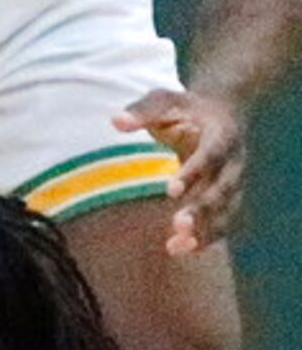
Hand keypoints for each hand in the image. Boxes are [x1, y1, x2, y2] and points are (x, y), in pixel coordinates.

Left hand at [114, 88, 246, 255]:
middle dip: (203, 208)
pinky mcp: (228, 198)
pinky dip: (205, 237)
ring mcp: (235, 182)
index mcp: (222, 134)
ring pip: (227, 210)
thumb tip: (116, 121)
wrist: (222, 112)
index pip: (212, 155)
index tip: (171, 190)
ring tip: (178, 246)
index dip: (195, 172)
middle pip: (223, 188)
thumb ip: (142, 110)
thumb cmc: (185, 107)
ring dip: (206, 230)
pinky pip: (223, 222)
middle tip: (178, 225)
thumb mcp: (164, 100)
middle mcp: (234, 161)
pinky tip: (178, 249)